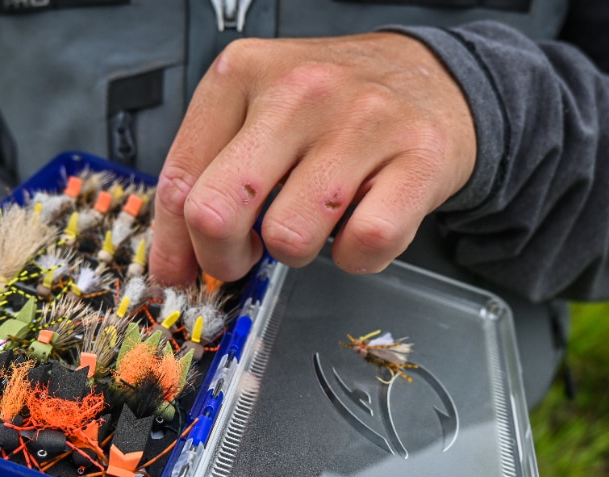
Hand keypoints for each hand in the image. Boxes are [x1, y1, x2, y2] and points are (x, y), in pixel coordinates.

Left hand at [148, 32, 475, 285]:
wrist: (433, 79)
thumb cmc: (334, 108)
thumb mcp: (257, 113)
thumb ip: (209, 176)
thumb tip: (175, 265)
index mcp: (243, 73)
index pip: (180, 182)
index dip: (176, 245)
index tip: (183, 271)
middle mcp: (299, 90)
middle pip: (218, 211)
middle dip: (224, 257)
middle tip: (245, 256)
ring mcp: (362, 121)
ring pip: (290, 238)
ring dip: (299, 252)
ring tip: (315, 220)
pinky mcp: (418, 157)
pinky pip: (364, 246)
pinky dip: (357, 257)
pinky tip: (357, 226)